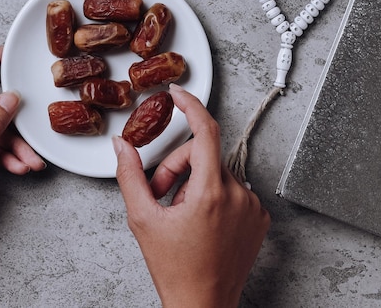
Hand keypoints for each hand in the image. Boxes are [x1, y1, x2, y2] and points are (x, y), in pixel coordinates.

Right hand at [113, 84, 269, 307]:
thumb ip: (129, 175)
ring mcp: (252, 206)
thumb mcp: (143, 220)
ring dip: (195, 183)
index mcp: (211, 192)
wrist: (203, 307)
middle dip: (178, 166)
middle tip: (161, 193)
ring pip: (216, 171)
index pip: (205, 130)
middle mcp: (238, 195)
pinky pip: (232, 188)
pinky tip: (201, 221)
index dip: (191, 106)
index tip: (178, 94)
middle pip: (203, 154)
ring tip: (181, 213)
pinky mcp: (259, 217)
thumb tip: (121, 145)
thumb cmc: (174, 270)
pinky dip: (214, 194)